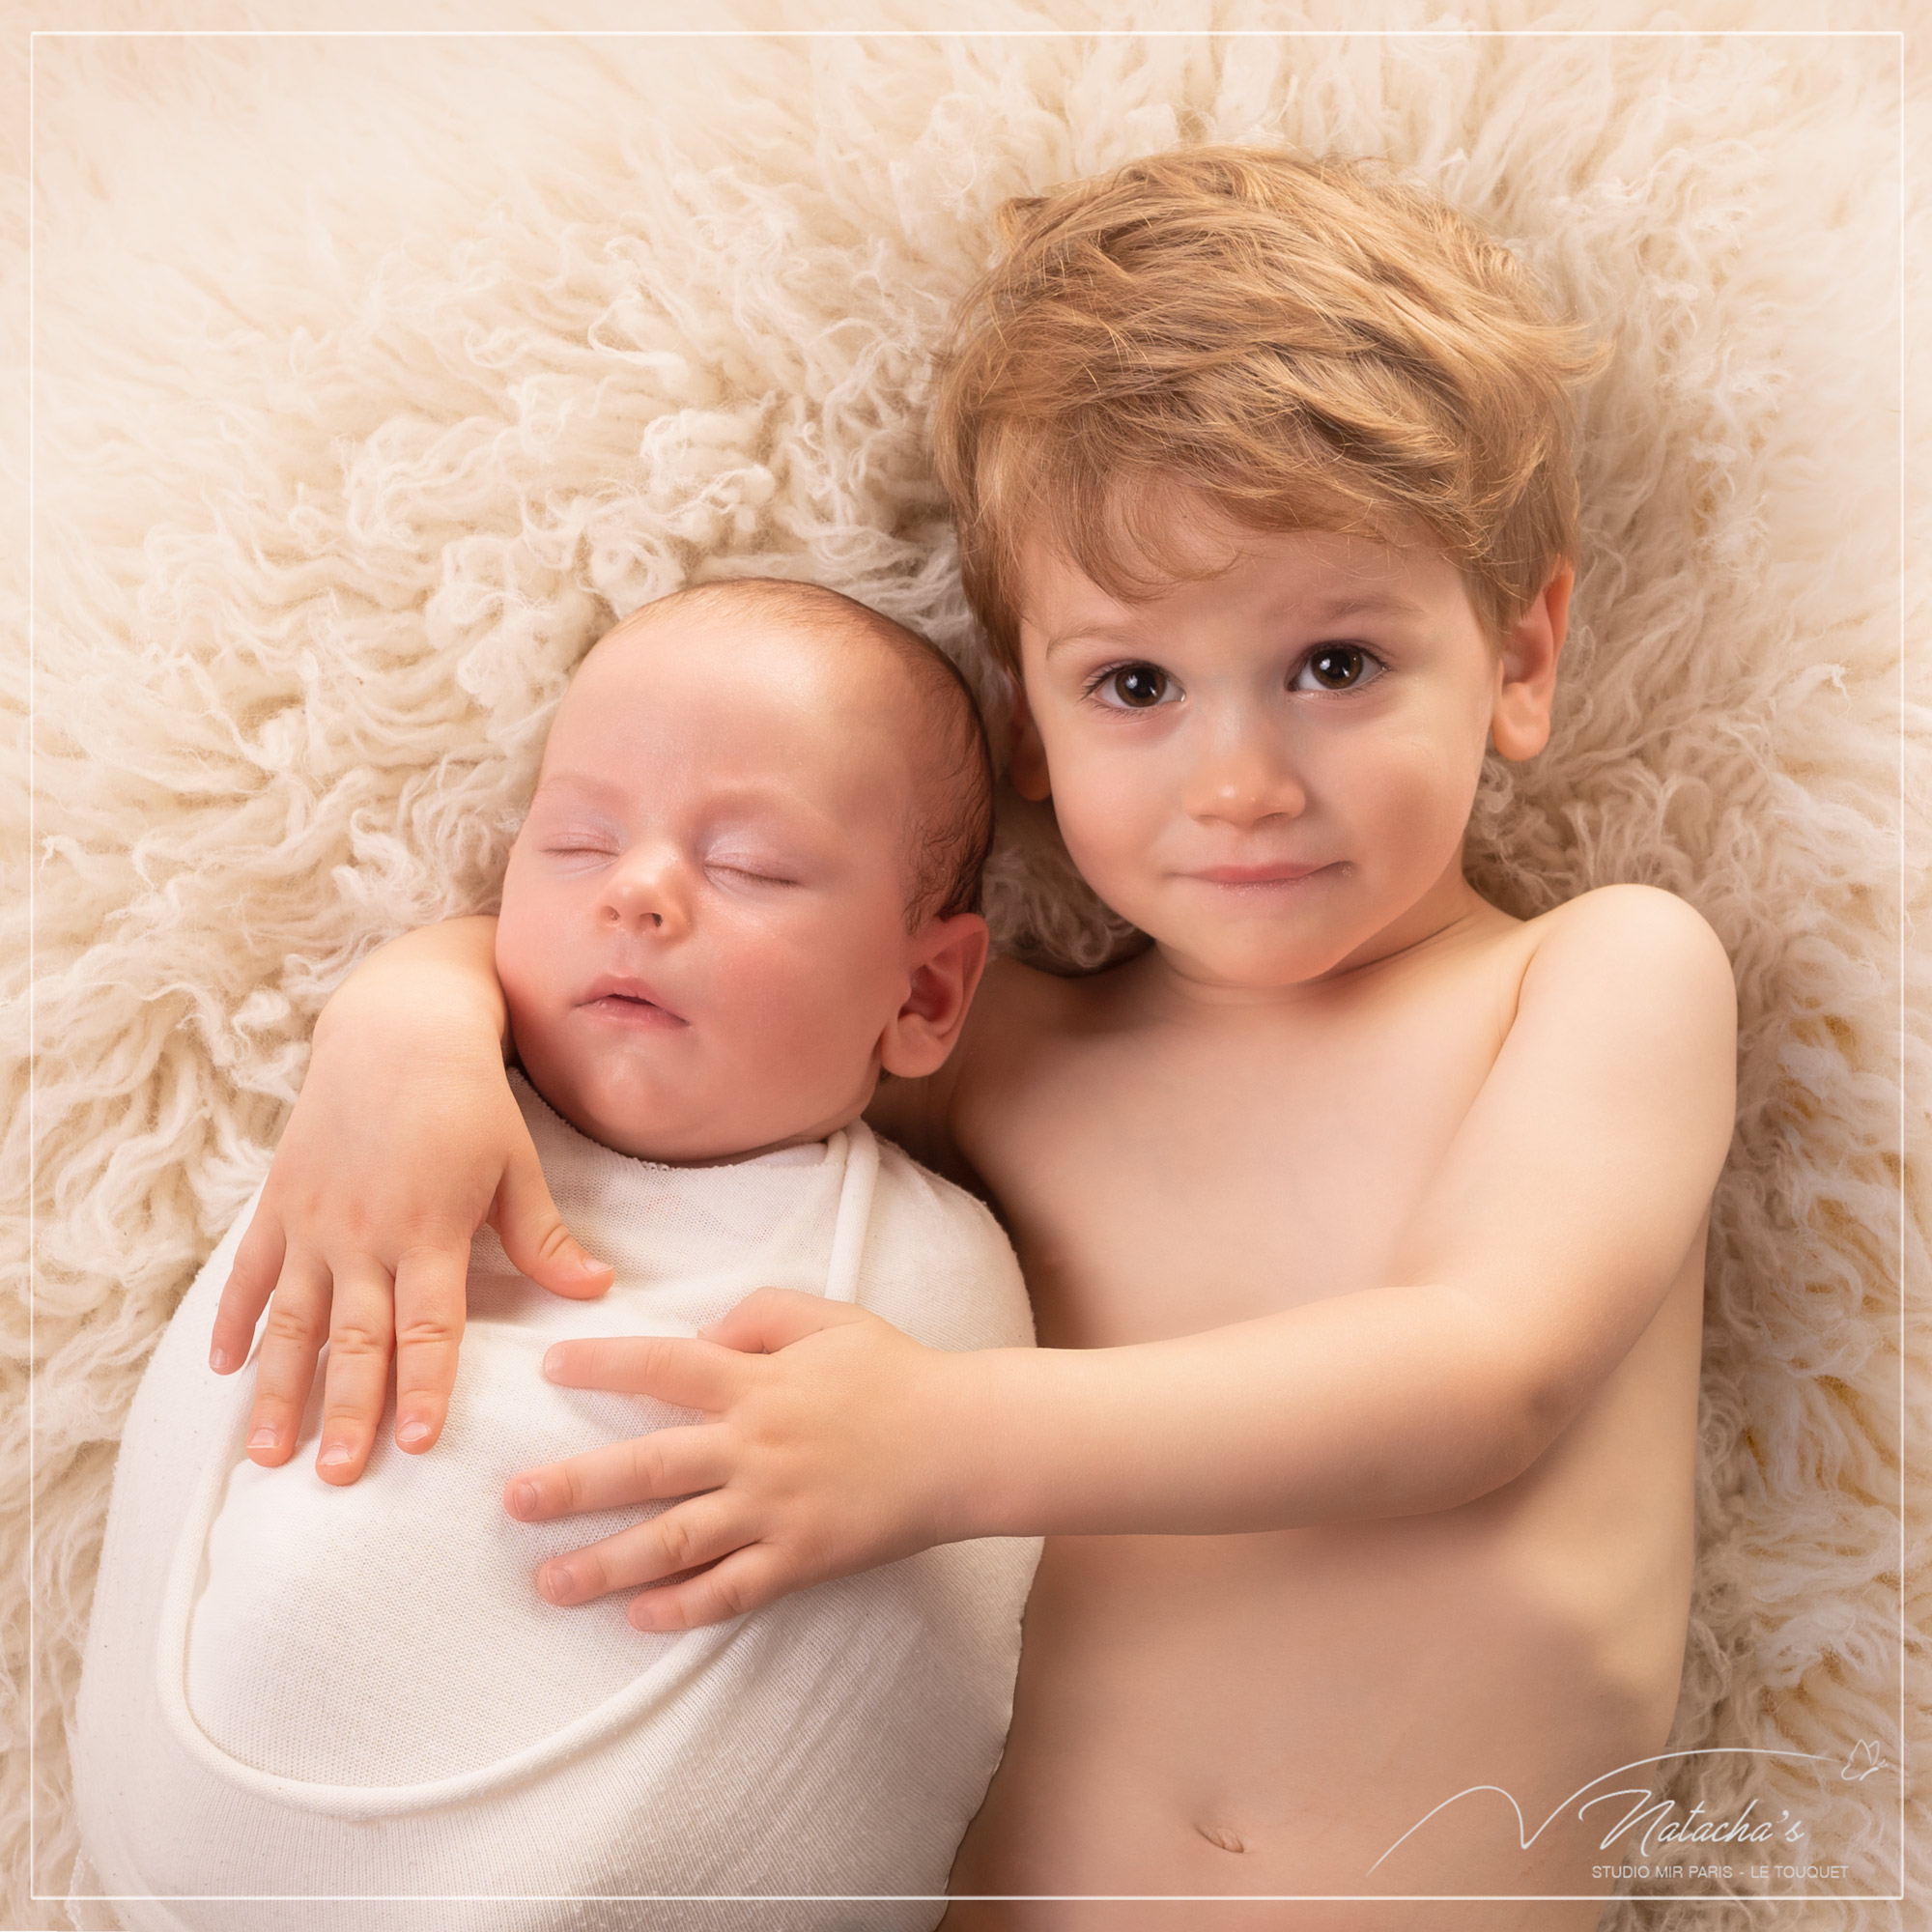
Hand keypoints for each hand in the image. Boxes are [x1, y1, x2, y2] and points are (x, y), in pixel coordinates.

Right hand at [210, 919, 615, 1483]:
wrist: (397, 1030)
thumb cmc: (469, 1100)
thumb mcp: (516, 1165)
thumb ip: (544, 1237)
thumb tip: (594, 1290)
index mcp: (430, 1229)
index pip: (430, 1325)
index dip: (426, 1386)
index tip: (420, 1445)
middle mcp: (365, 1234)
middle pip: (355, 1339)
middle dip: (347, 1413)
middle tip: (337, 1479)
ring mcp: (314, 1222)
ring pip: (293, 1321)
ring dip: (279, 1391)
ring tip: (267, 1456)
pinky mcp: (279, 1203)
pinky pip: (251, 1274)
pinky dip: (233, 1322)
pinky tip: (223, 1372)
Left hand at [502, 1289, 983, 1628]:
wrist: (964, 1442)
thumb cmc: (896, 1373)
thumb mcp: (830, 1318)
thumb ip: (761, 1313)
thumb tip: (702, 1328)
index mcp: (757, 1382)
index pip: (663, 1367)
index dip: (603, 1363)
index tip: (549, 1367)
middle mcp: (754, 1446)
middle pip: (648, 1466)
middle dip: (574, 1485)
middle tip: (513, 1501)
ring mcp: (775, 1509)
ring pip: (676, 1540)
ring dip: (607, 1564)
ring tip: (550, 1583)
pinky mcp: (801, 1558)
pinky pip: (731, 1589)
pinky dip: (684, 1607)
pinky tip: (638, 1618)